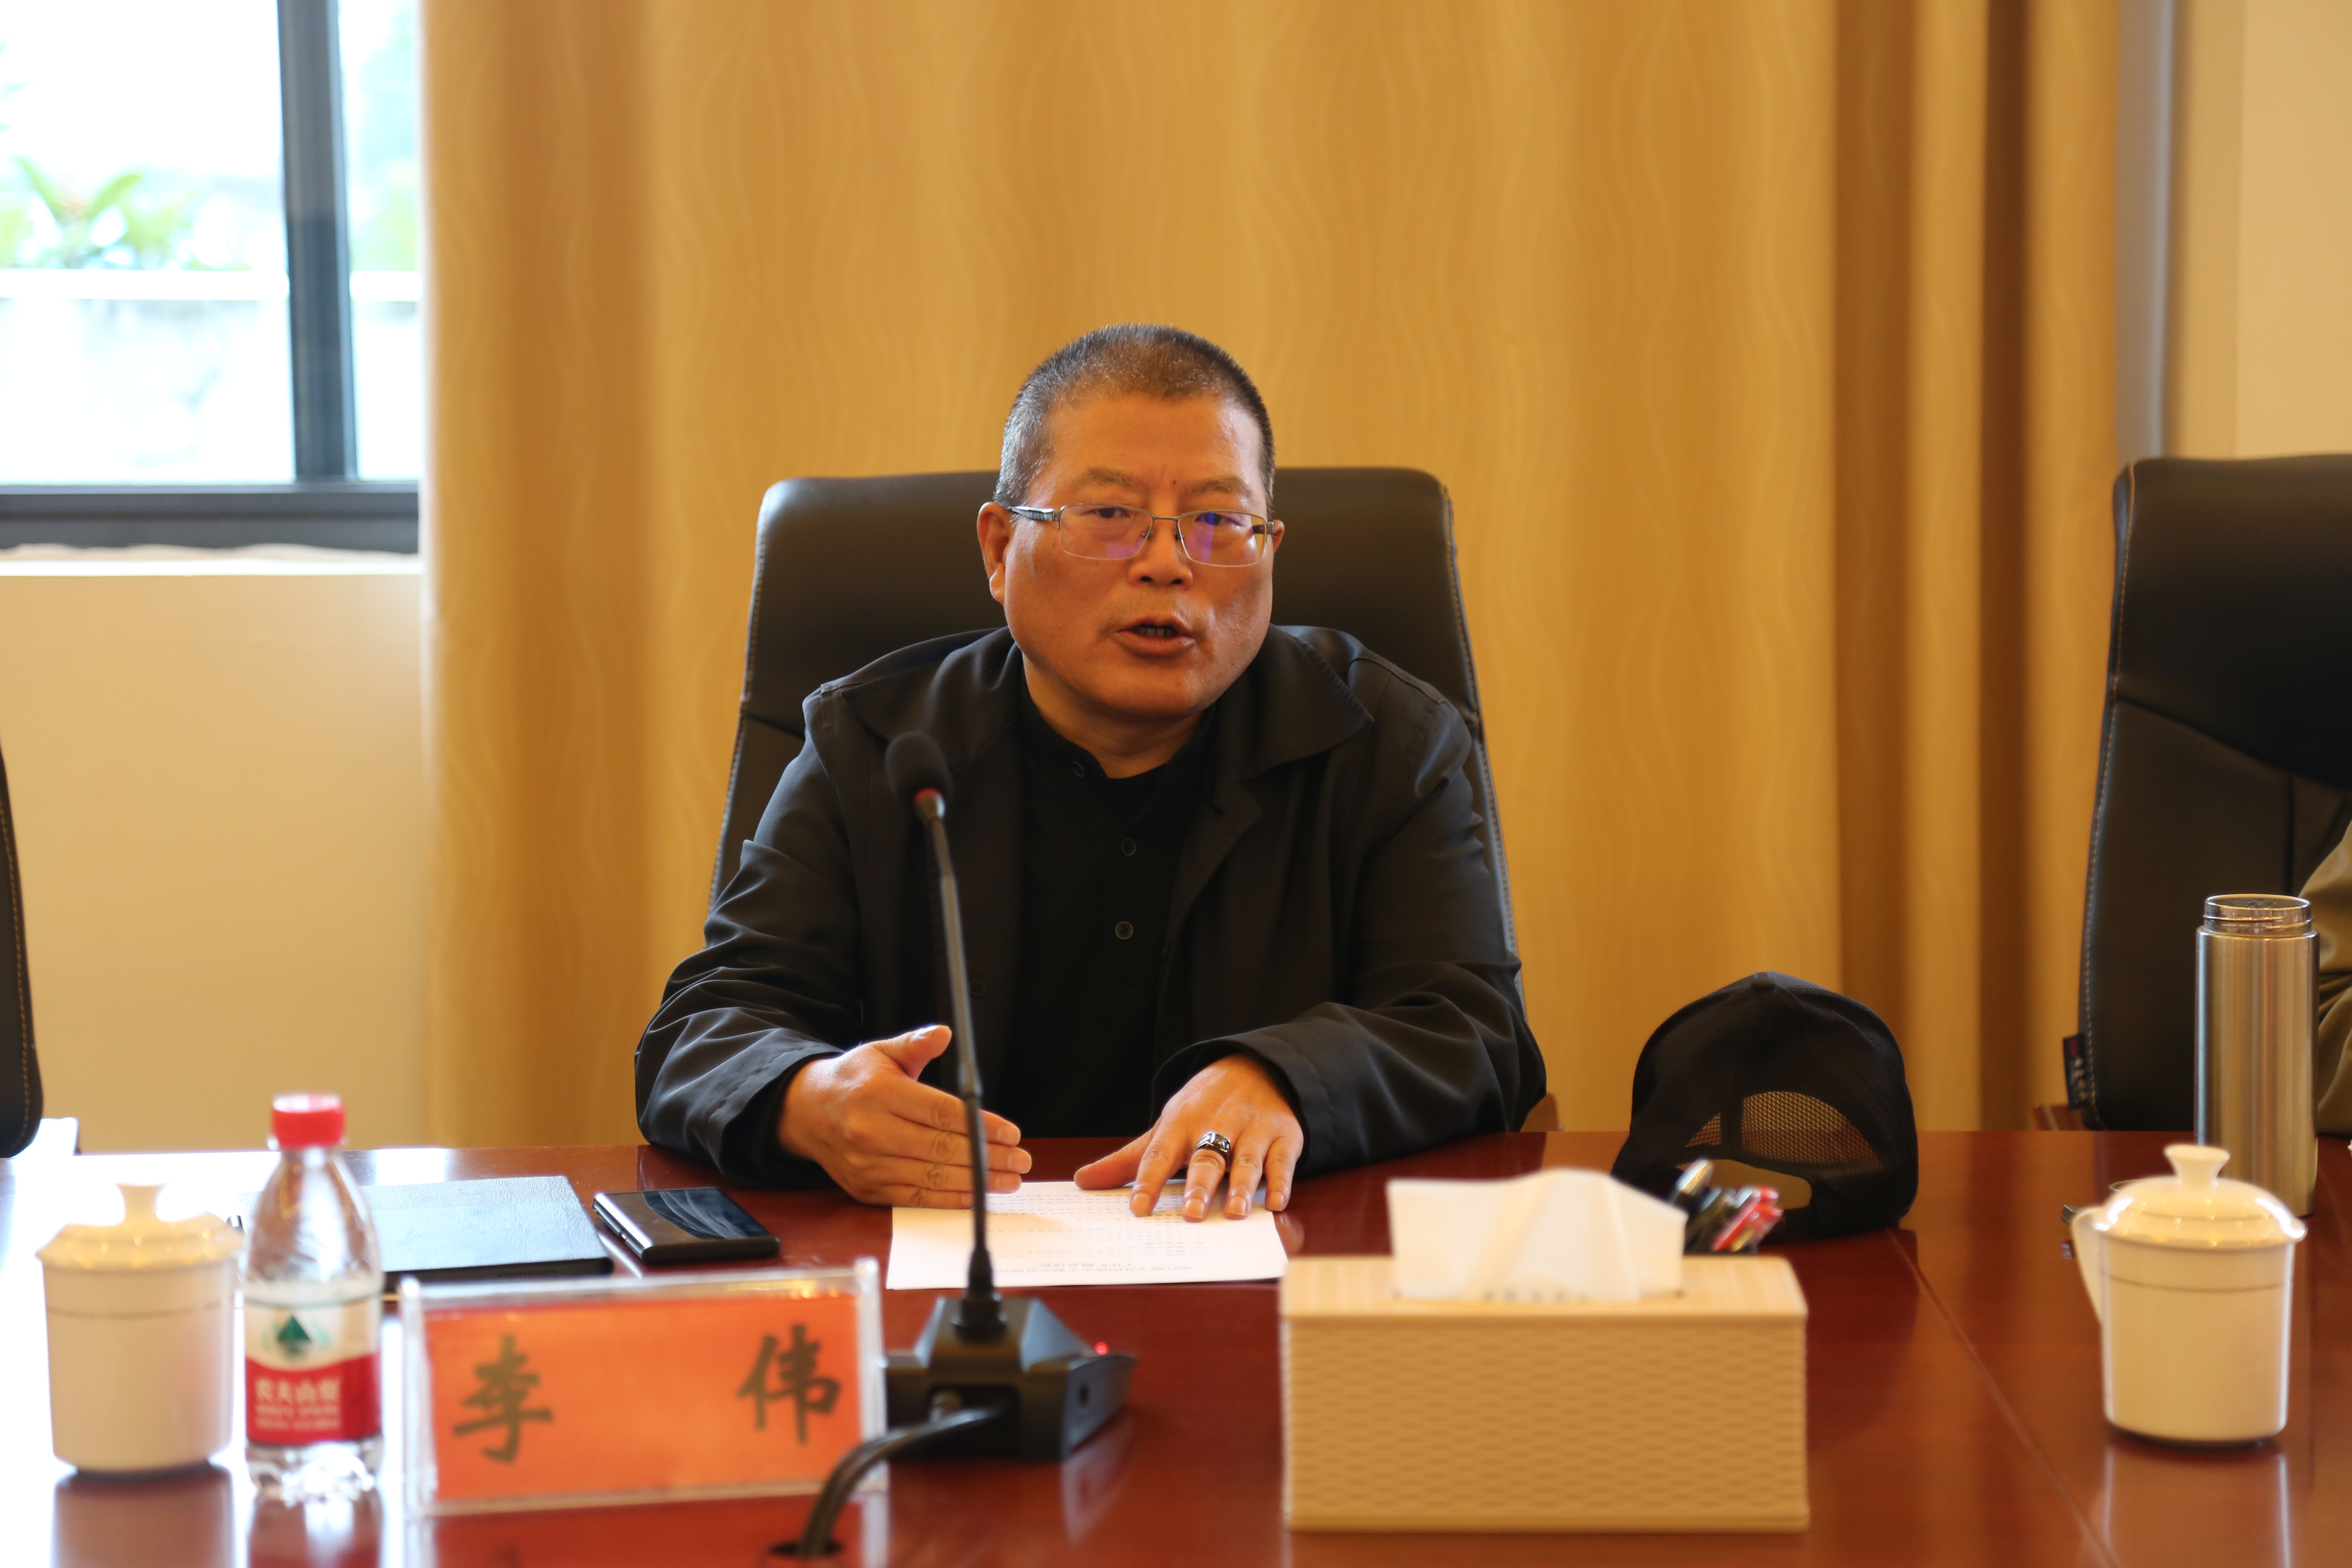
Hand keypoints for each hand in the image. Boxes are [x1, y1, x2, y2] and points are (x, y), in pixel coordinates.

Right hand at [778, 1025, 1029, 1206]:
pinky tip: (975, 1195)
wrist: (806, 1112)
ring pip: (931, 1177)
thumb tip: (944, 1033)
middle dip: (987, 1157)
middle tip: (1020, 1161)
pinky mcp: (866, 1188)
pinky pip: (915, 1197)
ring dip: (975, 1182)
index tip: (1011, 1134)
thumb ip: (915, 1044)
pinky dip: (948, 1199)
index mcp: (880, 1094)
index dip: (980, 1126)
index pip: (941, 1113)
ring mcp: (868, 1164)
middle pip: (941, 1148)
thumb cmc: (853, 1080)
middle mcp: (872, 1131)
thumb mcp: (880, 1052)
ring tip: (1008, 1181)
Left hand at [1072, 1054, 1303, 1221]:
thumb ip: (1129, 1159)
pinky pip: (1282, 1159)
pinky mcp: (1283, 1135)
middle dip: (1199, 1185)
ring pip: (1246, 1159)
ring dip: (1241, 1186)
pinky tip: (1277, 1202)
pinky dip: (1281, 1180)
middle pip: (1207, 1157)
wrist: (1255, 1069)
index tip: (1138, 1209)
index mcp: (1182, 1123)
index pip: (1161, 1153)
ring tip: (1234, 1212)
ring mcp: (1253, 1129)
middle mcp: (1217, 1124)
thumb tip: (1083, 1182)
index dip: (1149, 1181)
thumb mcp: (1166, 1127)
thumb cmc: (1203, 1108)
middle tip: (1191, 1214)